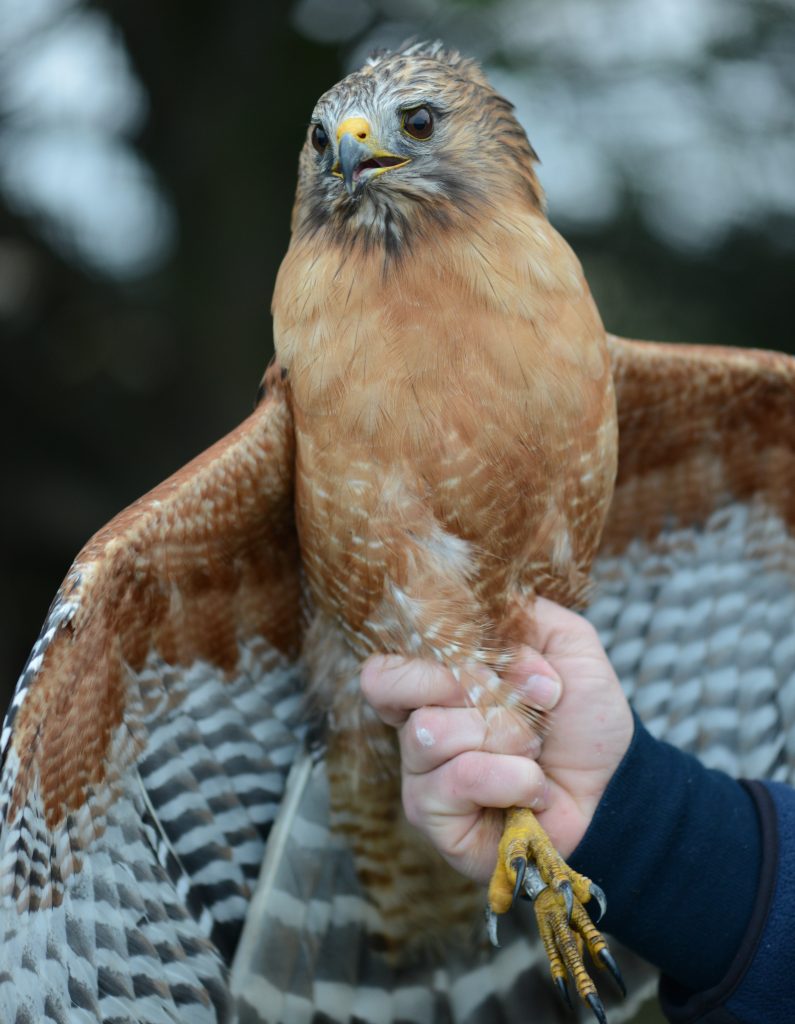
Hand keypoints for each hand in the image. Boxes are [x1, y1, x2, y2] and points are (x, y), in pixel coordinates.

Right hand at [360, 597, 632, 885]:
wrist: (616, 786)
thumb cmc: (584, 720)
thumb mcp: (566, 645)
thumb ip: (522, 614)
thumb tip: (479, 609)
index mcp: (434, 689)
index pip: (384, 666)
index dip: (434, 655)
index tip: (493, 663)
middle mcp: (417, 732)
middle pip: (398, 689)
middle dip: (475, 687)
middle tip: (526, 704)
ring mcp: (422, 779)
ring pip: (431, 732)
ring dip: (504, 734)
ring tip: (534, 749)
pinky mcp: (438, 822)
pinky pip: (461, 778)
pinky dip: (513, 776)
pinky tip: (535, 788)